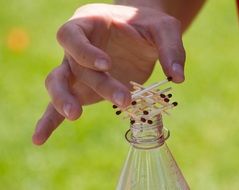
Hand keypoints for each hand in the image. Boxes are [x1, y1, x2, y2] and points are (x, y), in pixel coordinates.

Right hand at [33, 4, 185, 144]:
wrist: (140, 33)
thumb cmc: (148, 25)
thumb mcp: (164, 28)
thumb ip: (171, 49)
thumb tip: (177, 78)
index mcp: (89, 23)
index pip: (72, 35)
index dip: (84, 51)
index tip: (106, 65)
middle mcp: (77, 47)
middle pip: (72, 65)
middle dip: (95, 84)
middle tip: (122, 100)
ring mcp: (77, 70)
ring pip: (58, 84)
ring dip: (63, 101)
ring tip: (75, 115)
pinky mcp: (82, 90)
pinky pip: (58, 105)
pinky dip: (50, 121)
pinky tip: (40, 139)